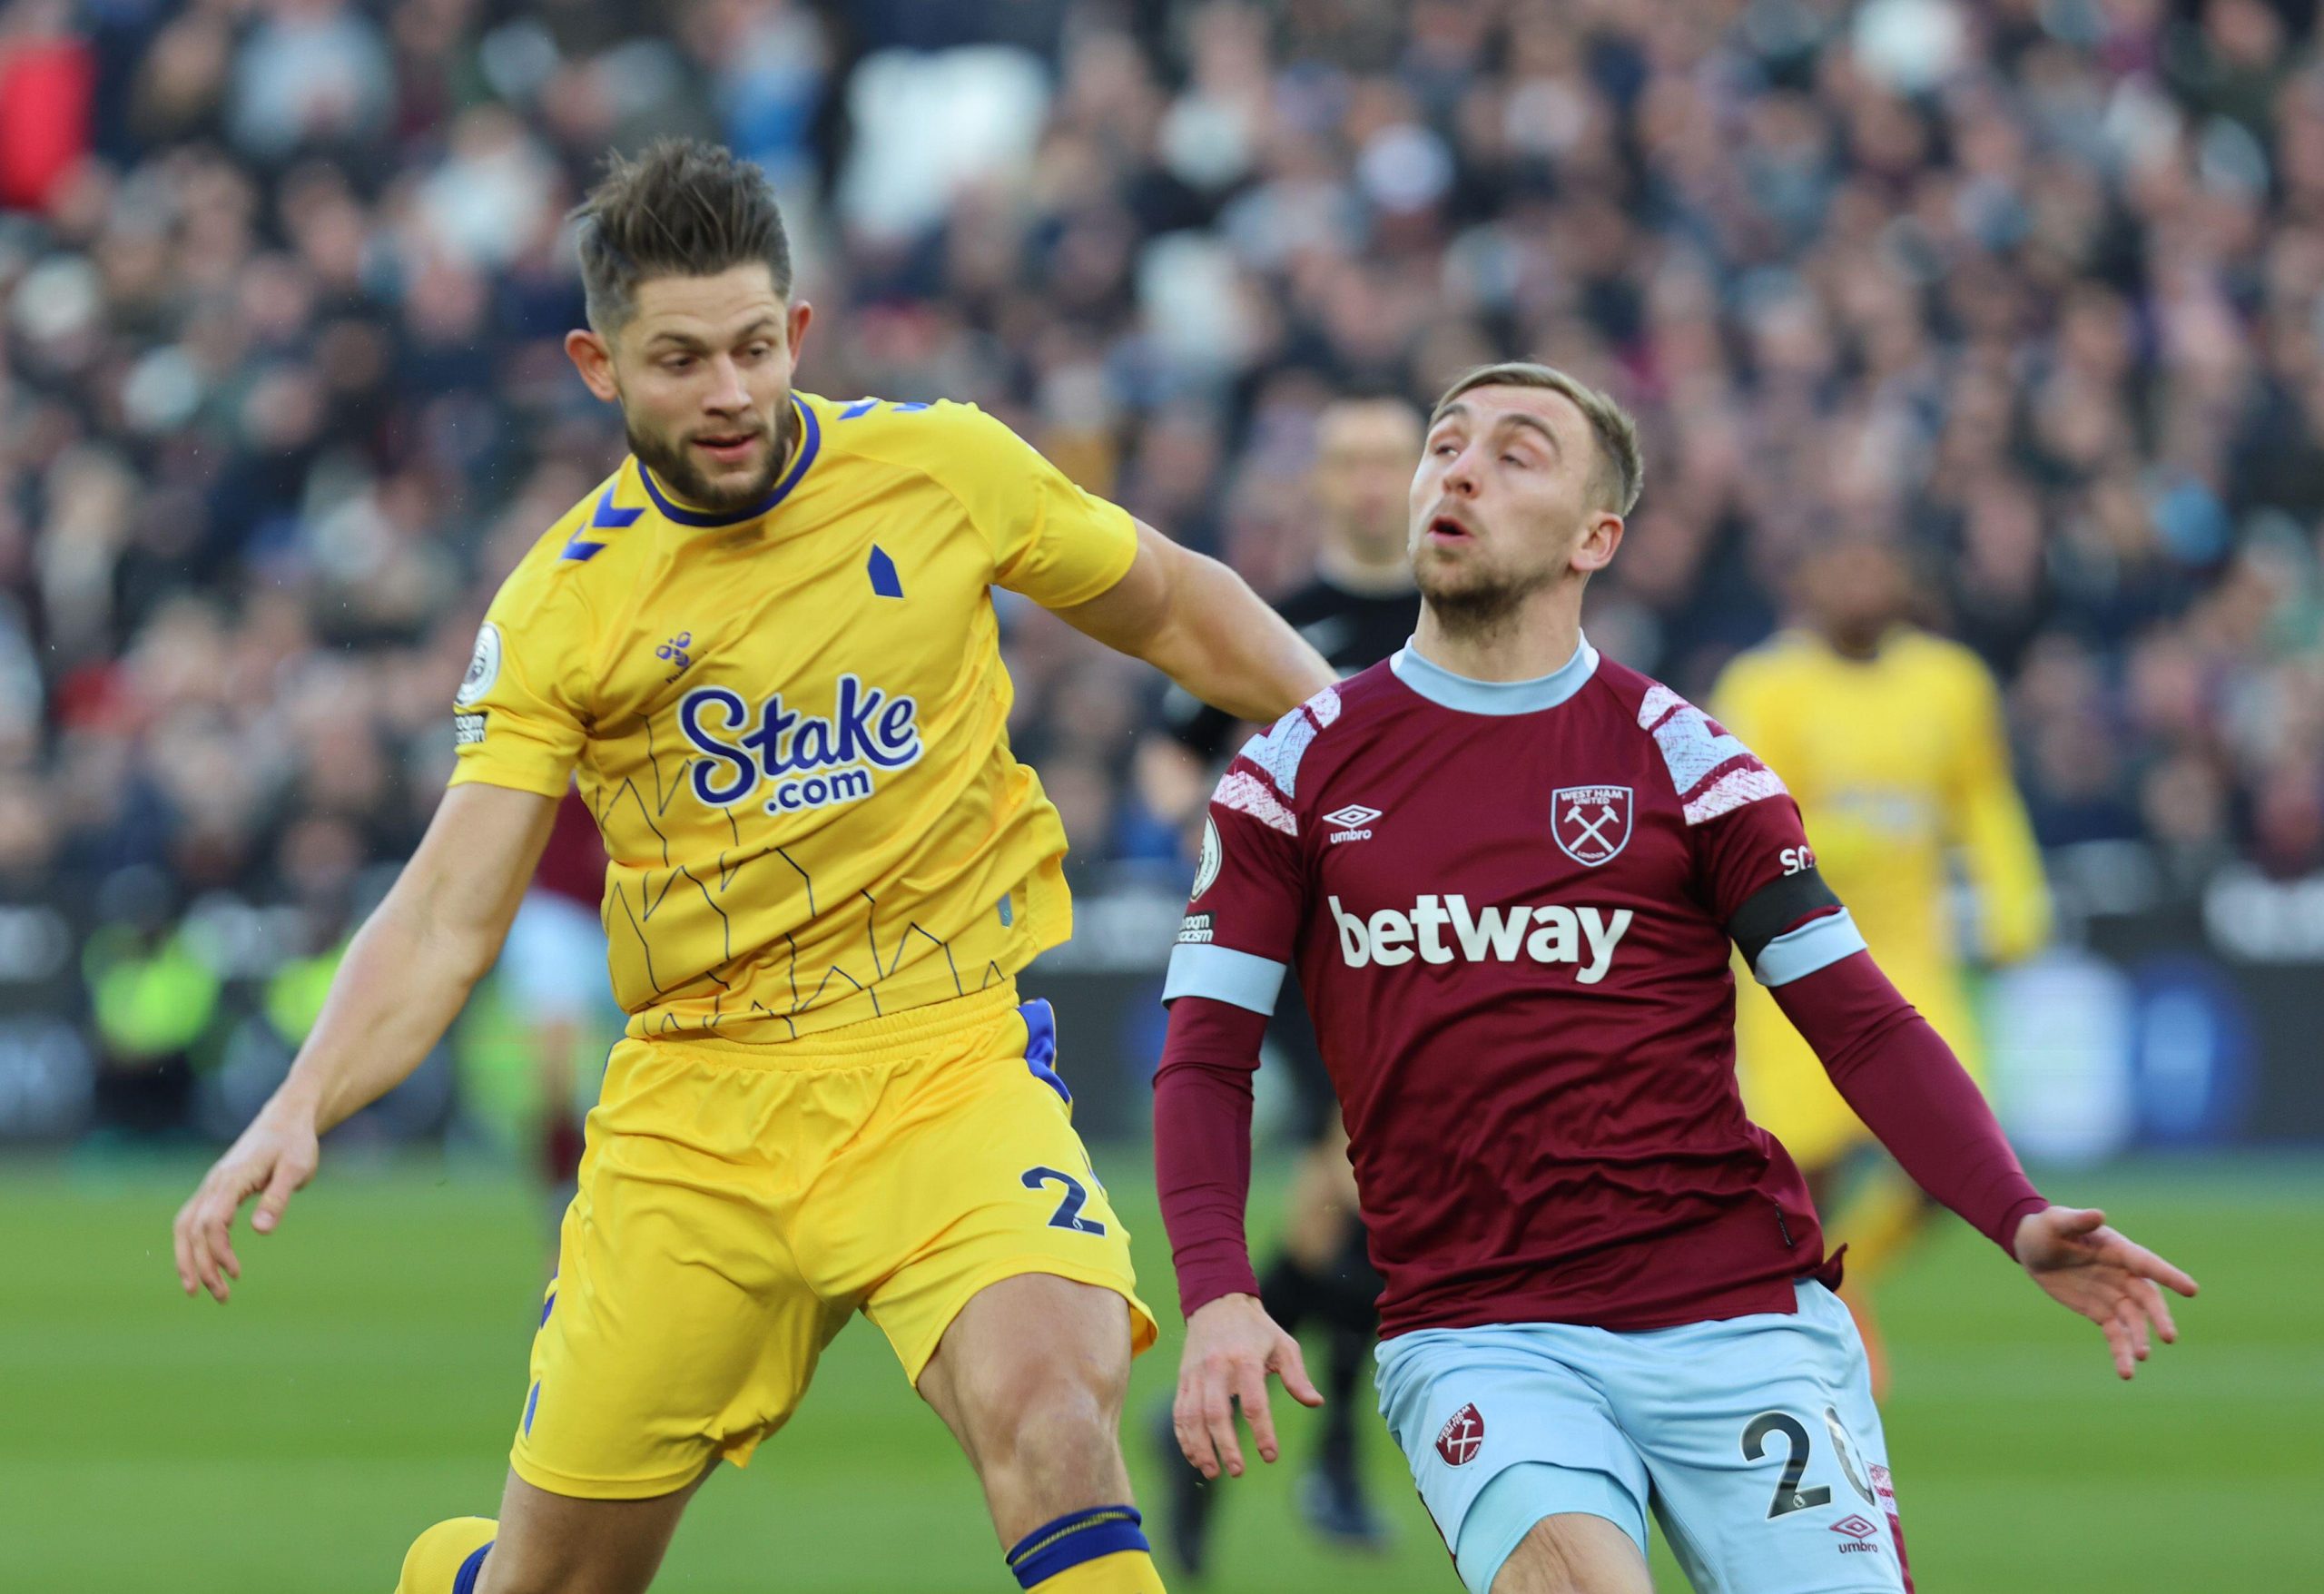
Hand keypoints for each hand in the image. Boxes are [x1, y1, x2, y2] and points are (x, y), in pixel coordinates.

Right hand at [172, 1101, 321, 1302]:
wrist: (286, 1120)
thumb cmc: (294, 1144)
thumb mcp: (296, 1169)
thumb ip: (277, 1198)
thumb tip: (260, 1231)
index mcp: (232, 1179)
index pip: (212, 1222)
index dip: (218, 1251)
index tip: (236, 1273)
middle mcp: (214, 1184)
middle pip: (193, 1230)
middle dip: (202, 1266)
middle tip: (220, 1296)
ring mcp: (211, 1186)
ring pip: (185, 1227)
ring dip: (190, 1260)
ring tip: (200, 1291)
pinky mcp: (215, 1190)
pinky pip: (192, 1221)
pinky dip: (192, 1245)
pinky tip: (205, 1265)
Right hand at [1173, 1293, 1323, 1479]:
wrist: (1218, 1302)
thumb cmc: (1256, 1329)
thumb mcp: (1284, 1344)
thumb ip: (1297, 1376)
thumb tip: (1315, 1403)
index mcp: (1245, 1360)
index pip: (1253, 1402)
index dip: (1262, 1432)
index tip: (1270, 1456)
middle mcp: (1216, 1368)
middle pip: (1216, 1413)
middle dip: (1225, 1446)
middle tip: (1238, 1471)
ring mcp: (1195, 1374)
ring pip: (1191, 1416)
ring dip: (1200, 1448)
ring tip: (1213, 1472)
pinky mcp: (1183, 1379)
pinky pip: (1179, 1413)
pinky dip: (1184, 1438)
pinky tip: (1195, 1458)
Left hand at [2015, 1205, 2197, 1379]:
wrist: (2032, 1248)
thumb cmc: (2047, 1228)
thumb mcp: (2056, 1222)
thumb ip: (2078, 1221)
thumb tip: (2099, 1215)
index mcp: (2119, 1250)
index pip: (2147, 1264)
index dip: (2169, 1276)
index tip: (2192, 1290)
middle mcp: (2123, 1275)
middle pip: (2147, 1298)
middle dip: (2159, 1317)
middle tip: (2169, 1337)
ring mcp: (2114, 1296)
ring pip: (2134, 1321)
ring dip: (2140, 1339)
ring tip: (2141, 1357)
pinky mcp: (2101, 1313)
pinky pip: (2116, 1335)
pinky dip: (2122, 1352)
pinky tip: (2126, 1372)